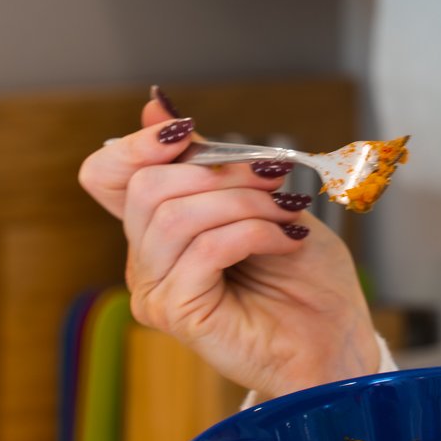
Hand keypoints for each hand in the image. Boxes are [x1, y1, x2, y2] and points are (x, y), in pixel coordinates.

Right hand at [78, 92, 378, 396]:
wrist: (335, 335)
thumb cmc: (302, 271)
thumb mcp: (257, 196)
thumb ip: (207, 159)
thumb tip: (157, 105)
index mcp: (156, 227)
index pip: (105, 175)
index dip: (137, 145)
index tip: (189, 131)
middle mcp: (144, 260)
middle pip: (147, 187)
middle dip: (221, 171)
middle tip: (276, 179)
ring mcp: (155, 291)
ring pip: (176, 216)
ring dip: (246, 203)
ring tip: (289, 214)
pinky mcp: (177, 314)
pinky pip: (206, 249)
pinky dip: (256, 232)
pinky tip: (288, 241)